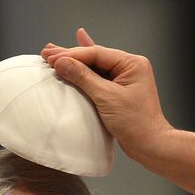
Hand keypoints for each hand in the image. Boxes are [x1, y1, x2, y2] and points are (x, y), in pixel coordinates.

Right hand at [40, 28, 172, 161]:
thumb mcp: (106, 97)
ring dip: (73, 60)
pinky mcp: (118, 89)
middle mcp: (129, 66)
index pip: (96, 53)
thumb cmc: (135, 122)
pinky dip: (85, 67)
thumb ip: (83, 78)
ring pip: (93, 65)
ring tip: (53, 52)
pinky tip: (79, 51)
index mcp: (132, 64)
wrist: (148, 143)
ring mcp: (124, 77)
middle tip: (47, 52)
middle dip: (69, 54)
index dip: (72, 55)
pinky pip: (98, 74)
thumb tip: (62, 63)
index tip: (52, 58)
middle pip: (94, 56)